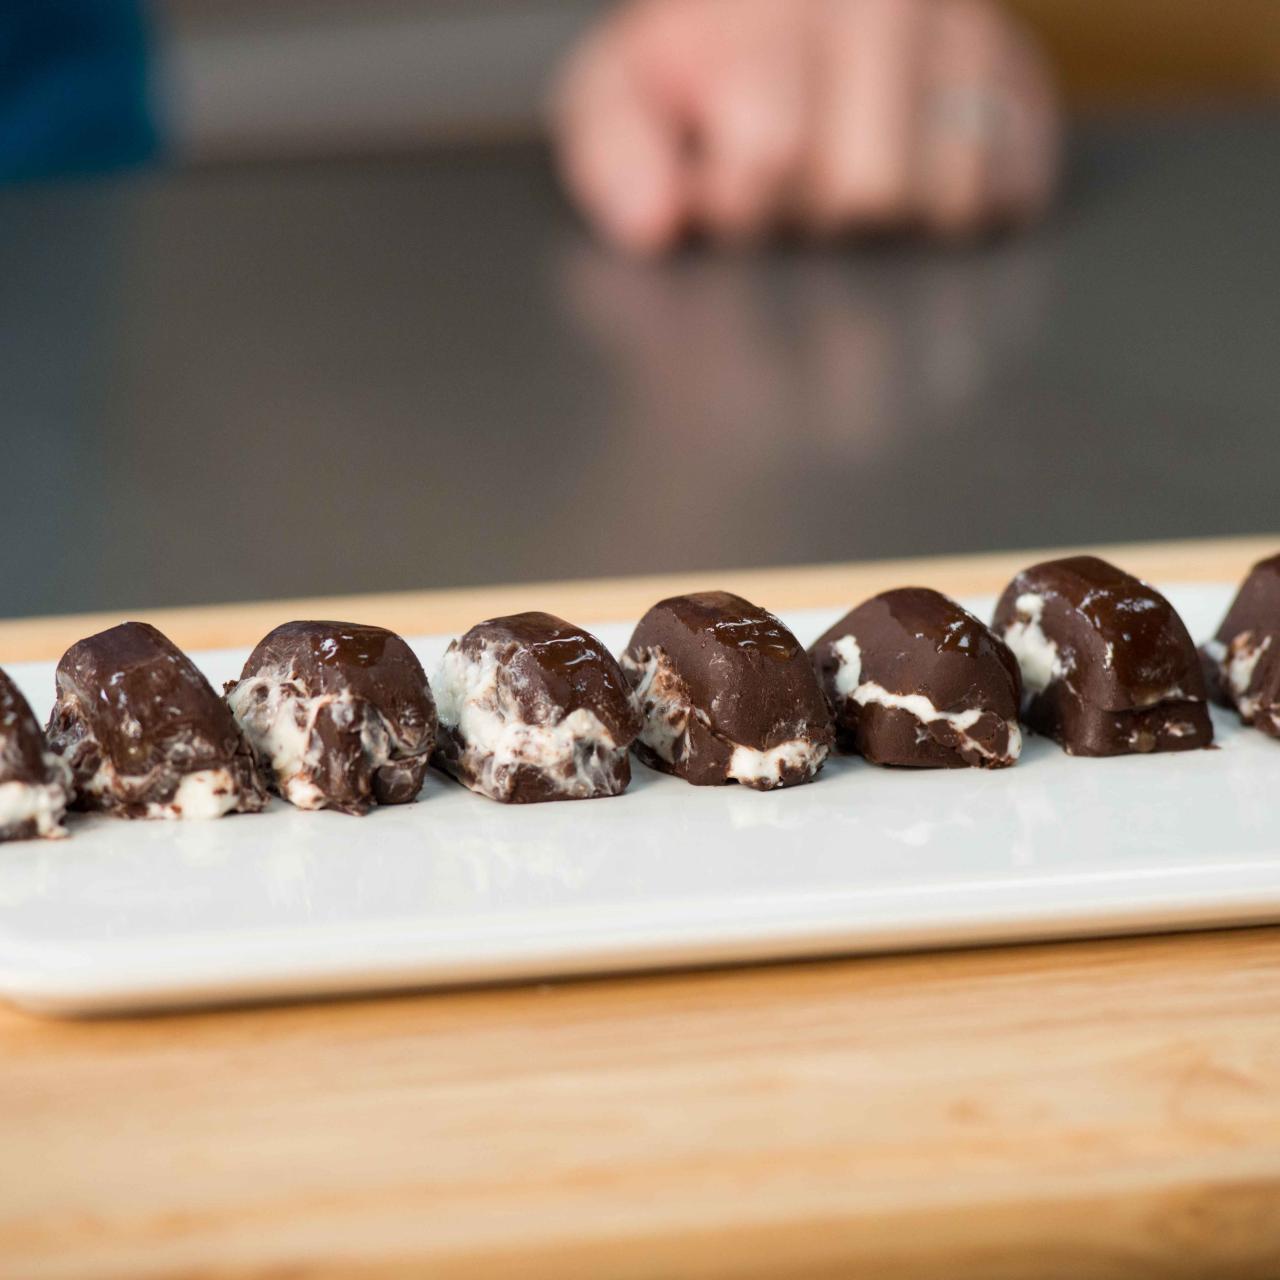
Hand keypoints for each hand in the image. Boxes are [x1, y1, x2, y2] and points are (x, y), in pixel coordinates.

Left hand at [550, 0, 1060, 253]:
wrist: (788, 9)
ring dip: (894, 217)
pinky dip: (963, 206)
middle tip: (797, 174)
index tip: (722, 175)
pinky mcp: (1025, 78)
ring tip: (854, 169)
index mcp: (770, 5)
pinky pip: (1015, 190)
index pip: (771, 144)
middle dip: (819, 209)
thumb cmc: (703, 68)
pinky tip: (916, 170)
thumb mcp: (624, 92)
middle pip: (870, 188)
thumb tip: (654, 223)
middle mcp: (884, 1)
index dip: (739, 194)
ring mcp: (969, 31)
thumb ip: (613, 153)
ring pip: (950, 197)